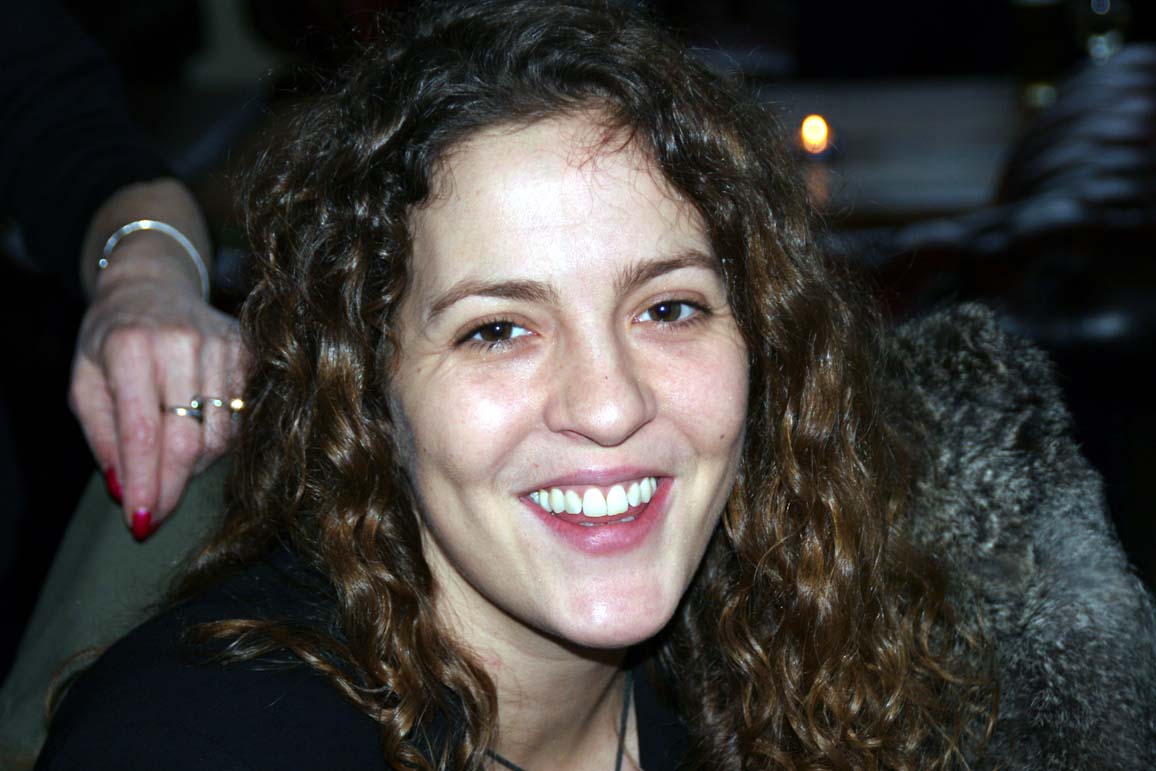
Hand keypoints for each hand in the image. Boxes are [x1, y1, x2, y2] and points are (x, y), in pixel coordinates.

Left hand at [70, 249, 246, 540]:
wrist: (154, 284)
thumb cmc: (112, 339)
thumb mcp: (86, 382)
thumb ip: (102, 435)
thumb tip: (123, 488)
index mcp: (131, 346)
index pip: (143, 431)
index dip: (144, 481)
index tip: (140, 520)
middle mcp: (182, 343)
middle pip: (188, 439)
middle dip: (171, 486)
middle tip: (156, 512)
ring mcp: (222, 345)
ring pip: (221, 435)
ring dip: (195, 464)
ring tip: (170, 457)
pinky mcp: (248, 351)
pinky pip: (243, 418)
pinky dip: (220, 439)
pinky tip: (197, 432)